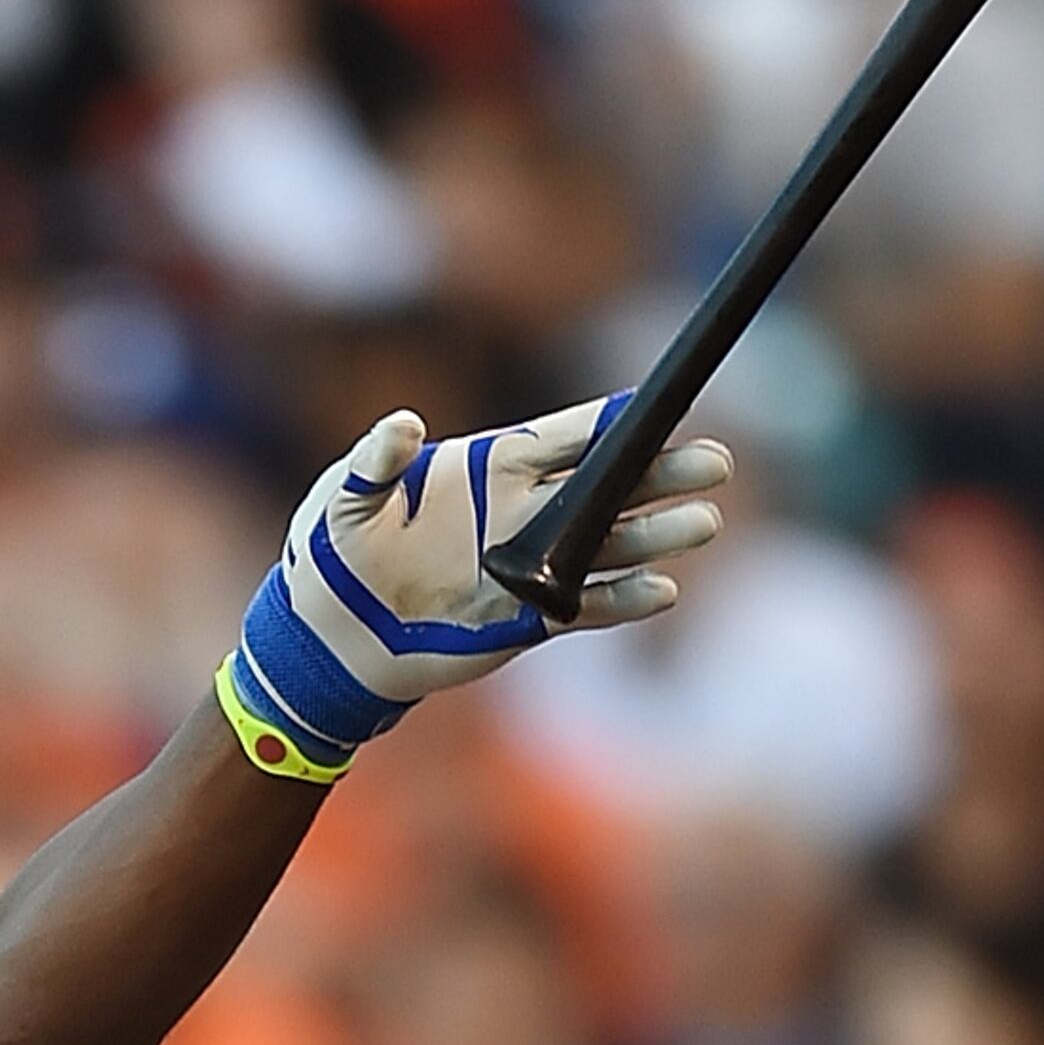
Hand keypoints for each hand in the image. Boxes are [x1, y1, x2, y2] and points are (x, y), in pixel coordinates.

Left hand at [221, 397, 728, 780]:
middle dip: (662, 473)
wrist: (329, 638)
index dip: (615, 421)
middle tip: (715, 462)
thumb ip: (376, 460)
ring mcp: (530, 565)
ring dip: (657, 536)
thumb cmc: (331, 555)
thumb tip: (404, 424)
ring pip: (610, 544)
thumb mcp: (343, 497)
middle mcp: (522, 510)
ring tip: (704, 523)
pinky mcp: (527, 618)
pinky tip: (661, 591)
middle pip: (609, 484)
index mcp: (488, 466)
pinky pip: (587, 606)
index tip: (663, 405)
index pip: (567, 435)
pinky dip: (622, 601)